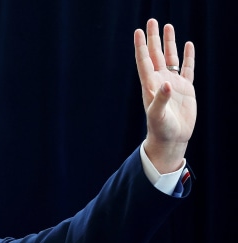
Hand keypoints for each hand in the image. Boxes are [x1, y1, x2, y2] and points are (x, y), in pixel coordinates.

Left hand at [134, 19, 195, 172]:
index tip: (138, 31)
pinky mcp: (185, 89)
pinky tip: (188, 45)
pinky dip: (187, 57)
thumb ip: (160, 99)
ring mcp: (173, 83)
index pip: (144, 61)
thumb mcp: (157, 115)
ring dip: (169, 43)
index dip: (141, 46)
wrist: (172, 139)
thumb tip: (167, 83)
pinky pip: (187, 68)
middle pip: (155, 55)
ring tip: (168, 26)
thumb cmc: (161, 129)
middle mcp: (160, 81)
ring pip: (170, 58)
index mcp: (150, 85)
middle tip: (151, 21)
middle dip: (153, 38)